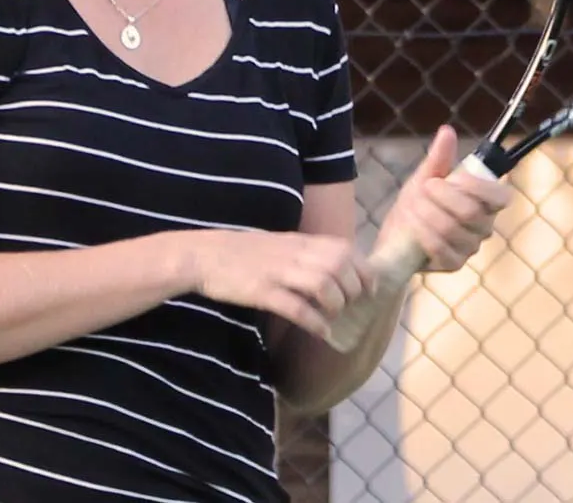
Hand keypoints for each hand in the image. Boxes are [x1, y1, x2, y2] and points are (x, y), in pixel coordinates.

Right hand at [188, 230, 374, 340]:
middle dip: (353, 288)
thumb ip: (305, 253)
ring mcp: (278, 272)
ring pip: (322, 284)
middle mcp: (293, 253)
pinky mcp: (262, 292)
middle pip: (339, 266)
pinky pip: (297, 307)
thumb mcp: (280, 244)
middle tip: (353, 305)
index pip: (344, 249)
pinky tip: (321, 331)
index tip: (370, 288)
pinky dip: (315, 321)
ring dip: (336, 304)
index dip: (363, 269)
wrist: (203, 254)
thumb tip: (334, 270)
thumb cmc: (243, 252)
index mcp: (299, 241)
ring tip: (335, 316)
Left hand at [377, 125, 512, 272]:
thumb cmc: (419, 202)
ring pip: (452, 230)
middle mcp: (484, 226)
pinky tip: (412, 225)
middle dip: (442, 197)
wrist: (397, 234)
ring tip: (411, 205)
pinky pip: (442, 250)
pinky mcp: (453, 264)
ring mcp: (469, 247)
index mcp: (486, 202)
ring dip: (426, 214)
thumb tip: (447, 131)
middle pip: (471, 213)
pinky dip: (423, 234)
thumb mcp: (426, 176)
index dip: (479, 187)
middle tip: (423, 188)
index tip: (453, 177)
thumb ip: (440, 157)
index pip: (501, 196)